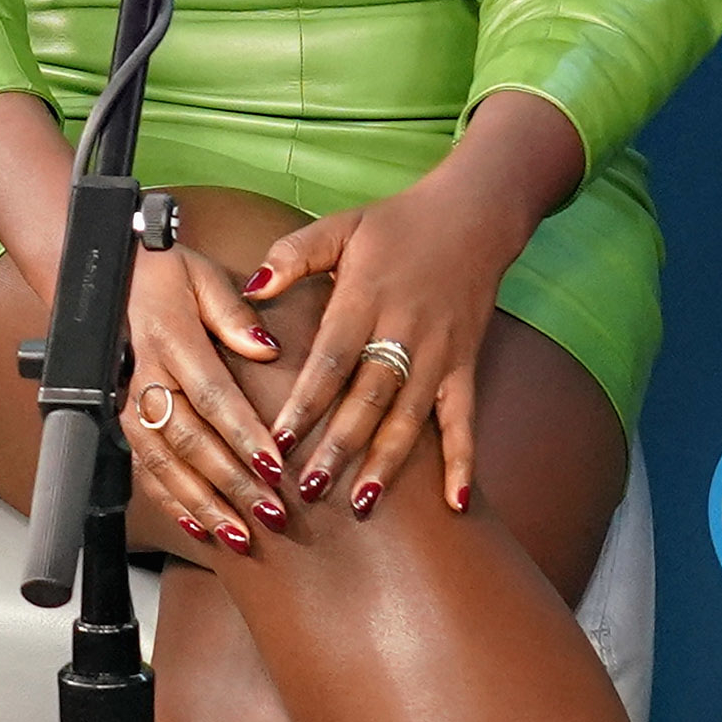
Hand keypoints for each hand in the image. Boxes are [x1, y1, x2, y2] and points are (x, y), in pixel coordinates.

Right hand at [117, 243, 292, 554]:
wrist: (105, 275)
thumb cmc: (161, 273)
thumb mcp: (201, 274)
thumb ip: (233, 312)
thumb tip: (266, 349)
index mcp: (168, 337)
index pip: (210, 393)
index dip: (242, 434)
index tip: (275, 467)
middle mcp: (144, 374)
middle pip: (187, 438)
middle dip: (229, 482)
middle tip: (270, 513)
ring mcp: (128, 400)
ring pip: (162, 462)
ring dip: (201, 503)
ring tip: (240, 535)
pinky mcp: (123, 418)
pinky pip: (143, 468)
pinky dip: (171, 502)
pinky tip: (201, 528)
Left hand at [248, 91, 582, 515]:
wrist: (472, 217)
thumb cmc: (392, 224)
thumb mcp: (338, 226)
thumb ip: (291, 256)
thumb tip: (249, 288)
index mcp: (365, 297)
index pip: (330, 360)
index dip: (305, 402)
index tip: (277, 440)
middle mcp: (404, 331)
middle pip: (367, 398)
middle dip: (338, 446)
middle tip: (307, 488)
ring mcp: (440, 353)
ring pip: (410, 417)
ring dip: (386, 462)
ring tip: (361, 504)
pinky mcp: (466, 365)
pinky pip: (465, 420)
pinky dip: (464, 461)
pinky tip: (457, 504)